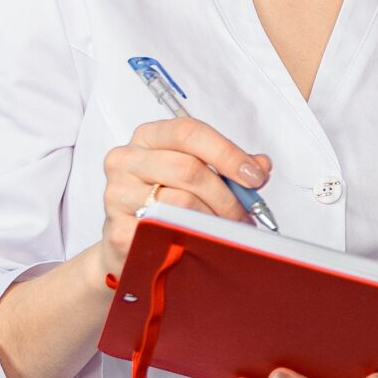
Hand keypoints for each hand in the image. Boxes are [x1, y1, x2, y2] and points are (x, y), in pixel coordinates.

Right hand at [94, 118, 270, 276]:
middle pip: (189, 169)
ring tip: (227, 229)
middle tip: (246, 214)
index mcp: (148, 137)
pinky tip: (204, 240)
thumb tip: (261, 165)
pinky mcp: (118, 230)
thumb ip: (228, 167)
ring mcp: (117, 194)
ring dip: (215, 218)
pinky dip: (195, 236)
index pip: (188, 132)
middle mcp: (126, 160)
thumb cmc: (164, 203)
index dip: (227, 153)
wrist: (127, 245)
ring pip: (182, 201)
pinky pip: (168, 230)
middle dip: (227, 195)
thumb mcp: (197, 175)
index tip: (255, 176)